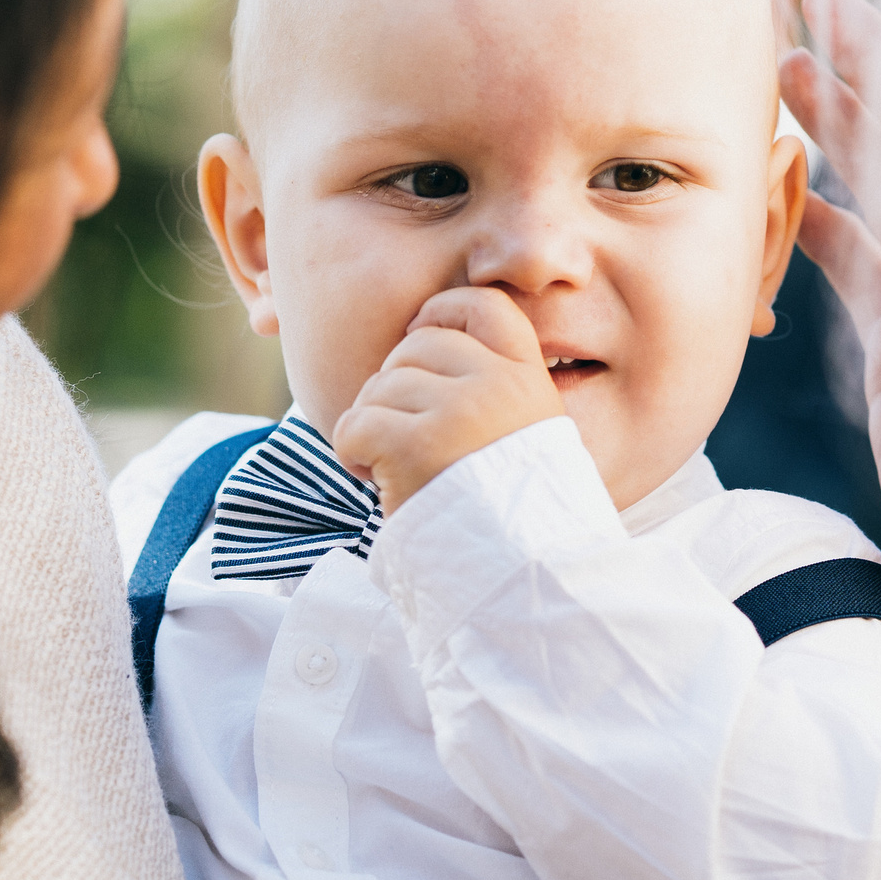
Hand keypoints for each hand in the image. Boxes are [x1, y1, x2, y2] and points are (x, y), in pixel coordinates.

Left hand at [334, 288, 565, 514]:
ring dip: (372, 424)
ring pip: (381, 386)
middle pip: (416, 346)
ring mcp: (459, 412)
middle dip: (395, 386)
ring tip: (391, 465)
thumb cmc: (514, 514)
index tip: (420, 335)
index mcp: (529, 380)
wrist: (522, 574)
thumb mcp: (529, 435)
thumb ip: (495, 391)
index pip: (485, 306)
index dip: (442, 312)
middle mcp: (498, 385)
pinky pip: (356, 424)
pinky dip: (351, 451)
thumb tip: (425, 348)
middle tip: (402, 434)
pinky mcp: (417, 445)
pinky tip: (372, 478)